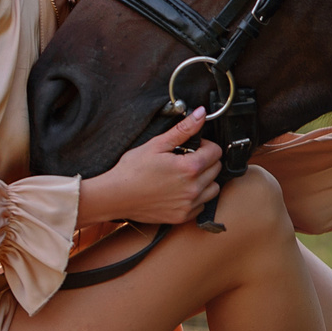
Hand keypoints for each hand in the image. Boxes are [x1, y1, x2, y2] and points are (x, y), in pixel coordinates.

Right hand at [78, 107, 221, 224]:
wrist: (114, 196)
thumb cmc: (132, 170)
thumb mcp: (157, 144)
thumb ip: (183, 129)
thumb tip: (201, 114)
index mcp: (190, 168)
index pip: (216, 152)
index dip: (205, 145)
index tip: (192, 147)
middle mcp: (193, 188)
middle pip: (216, 169)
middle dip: (205, 161)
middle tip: (185, 159)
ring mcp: (189, 204)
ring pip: (213, 188)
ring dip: (205, 180)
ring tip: (185, 175)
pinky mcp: (182, 216)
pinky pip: (202, 205)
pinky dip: (197, 197)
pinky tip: (181, 190)